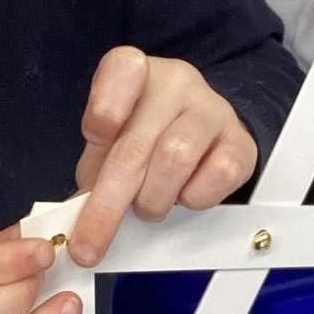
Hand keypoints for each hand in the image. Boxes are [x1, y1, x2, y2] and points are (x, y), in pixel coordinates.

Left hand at [68, 50, 256, 266]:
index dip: (106, 104)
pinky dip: (193, 198)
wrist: (201, 134)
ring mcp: (212, 110)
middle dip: (107, 205)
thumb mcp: (109, 146)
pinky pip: (216, 177)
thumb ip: (92, 173)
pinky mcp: (241, 142)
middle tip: (89, 245)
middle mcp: (176, 83)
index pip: (123, 68)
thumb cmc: (144, 139)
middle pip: (136, 145)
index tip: (94, 135)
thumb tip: (72, 223)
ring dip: (152, 200)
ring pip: (175, 161)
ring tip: (148, 204)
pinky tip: (184, 193)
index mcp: (136, 72)